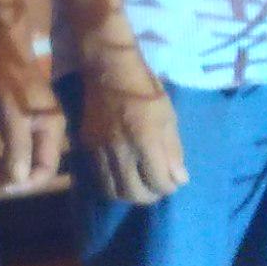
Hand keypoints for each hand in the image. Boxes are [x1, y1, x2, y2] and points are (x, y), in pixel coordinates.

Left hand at [0, 16, 67, 197]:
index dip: (25, 184)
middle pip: (37, 167)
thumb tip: (18, 181)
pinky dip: (6, 158)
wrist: (3, 46)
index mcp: (54, 129)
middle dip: (15, 179)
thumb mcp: (12, 115)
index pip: (46, 170)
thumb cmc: (8, 78)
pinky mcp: (24, 120)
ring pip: (27, 159)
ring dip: (9, 170)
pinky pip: (19, 148)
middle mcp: (50, 130)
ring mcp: (37, 125)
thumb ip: (18, 148)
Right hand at [77, 47, 189, 206]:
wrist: (109, 70)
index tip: (174, 182)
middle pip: (134, 192)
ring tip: (141, 187)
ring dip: (130, 194)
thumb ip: (173, 150)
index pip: (158, 181)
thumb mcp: (169, 115)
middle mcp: (120, 149)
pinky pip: (99, 178)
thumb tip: (179, 179)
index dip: (169, 187)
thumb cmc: (145, 89)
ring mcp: (100, 149)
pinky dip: (113, 186)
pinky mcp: (87, 147)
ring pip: (113, 190)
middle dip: (151, 195)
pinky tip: (123, 178)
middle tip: (158, 188)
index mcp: (145, 139)